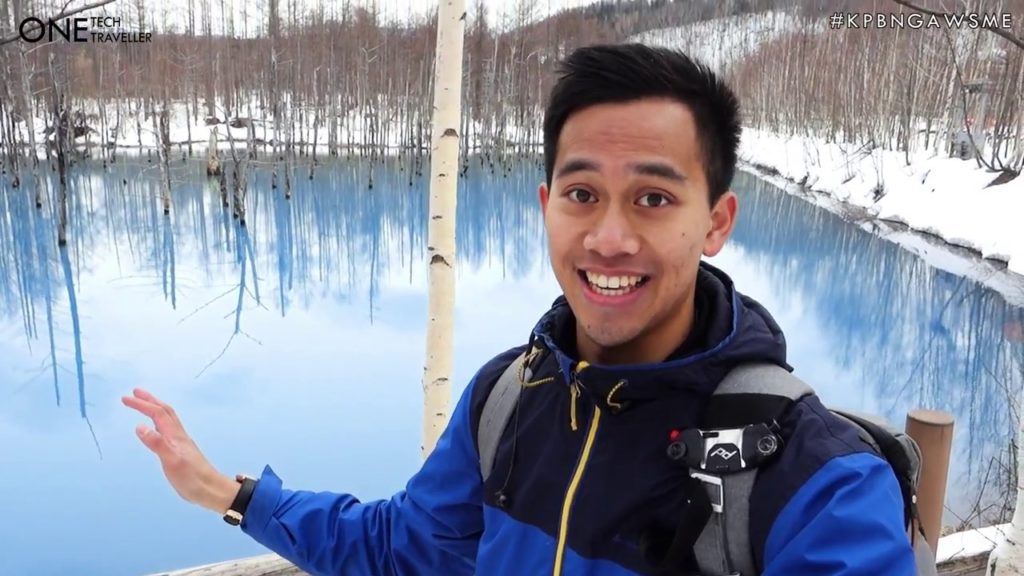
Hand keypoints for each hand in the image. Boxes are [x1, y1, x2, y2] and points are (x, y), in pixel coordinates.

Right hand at [122, 388, 239, 513]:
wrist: (211, 490)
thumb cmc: (192, 479)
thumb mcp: (172, 462)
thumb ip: (157, 444)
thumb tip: (139, 426)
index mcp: (175, 436)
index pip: (157, 413)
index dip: (142, 404)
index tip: (125, 398)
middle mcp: (179, 435)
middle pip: (165, 411)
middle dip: (149, 400)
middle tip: (135, 392)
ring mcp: (181, 442)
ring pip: (168, 419)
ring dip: (155, 408)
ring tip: (145, 404)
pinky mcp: (182, 451)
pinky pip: (169, 429)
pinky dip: (160, 422)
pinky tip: (157, 428)